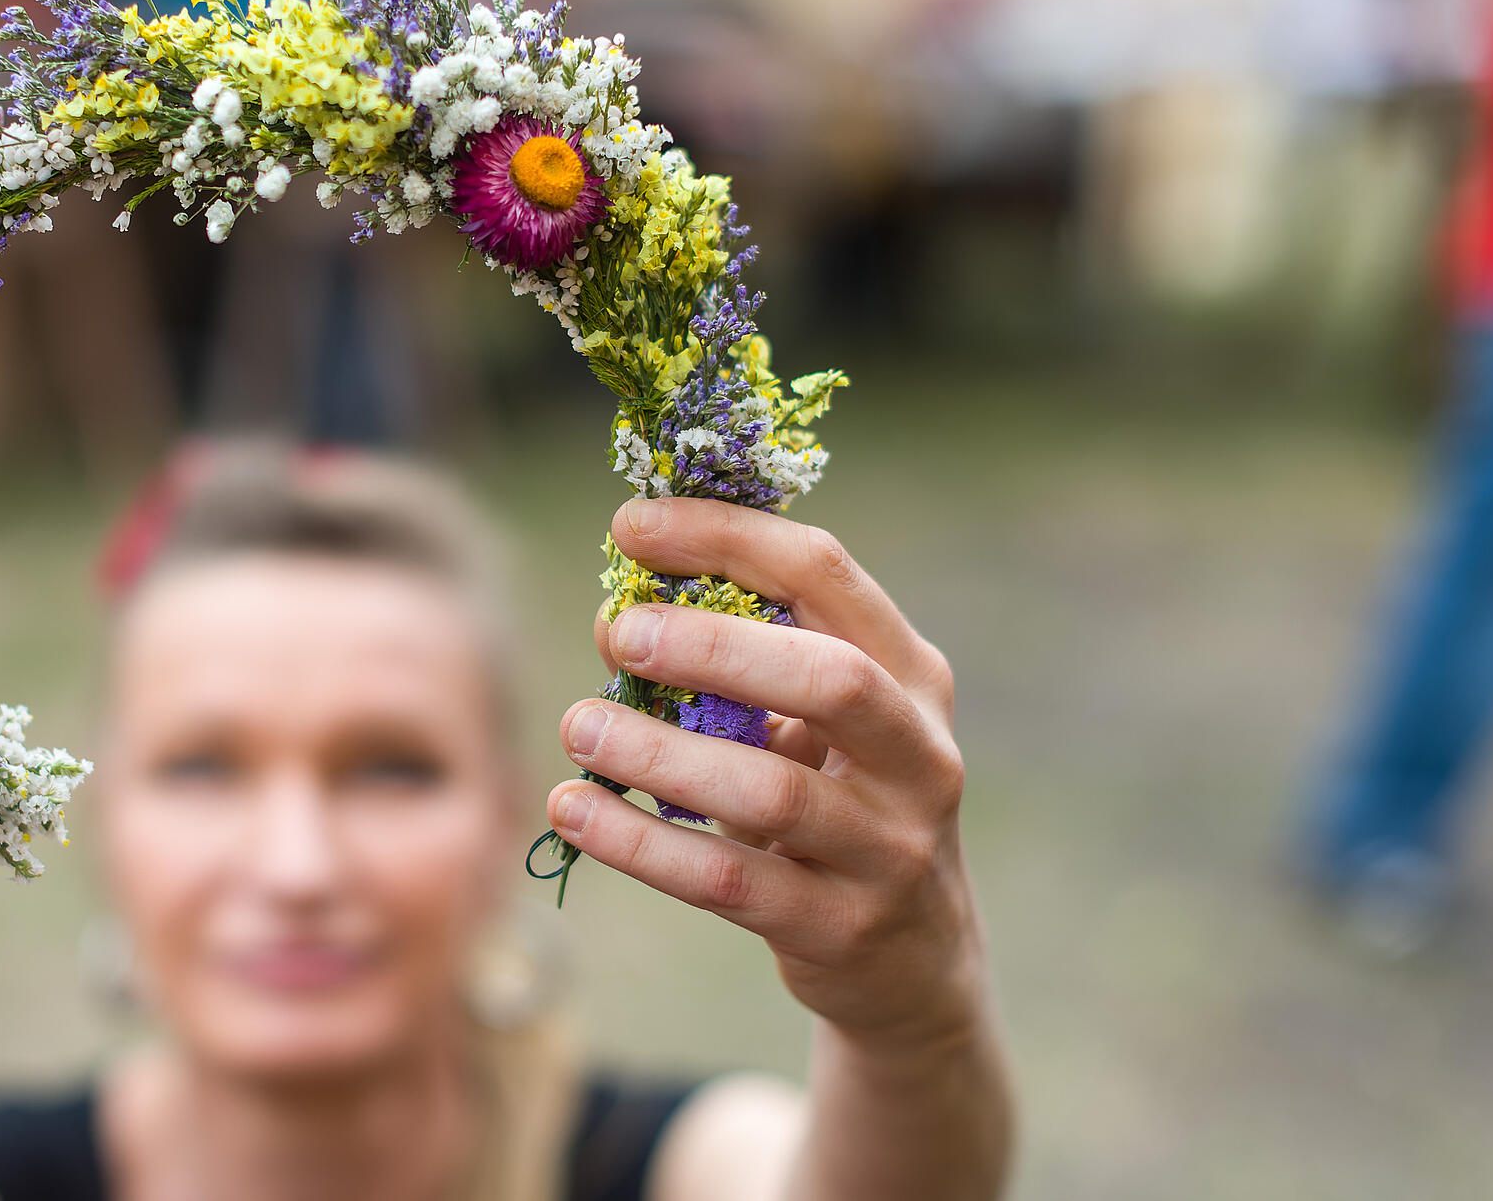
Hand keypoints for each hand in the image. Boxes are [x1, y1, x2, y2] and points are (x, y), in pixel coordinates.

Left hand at [545, 497, 984, 1048]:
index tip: (632, 525)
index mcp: (910, 675)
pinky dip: (640, 844)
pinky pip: (727, 880)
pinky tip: (573, 810)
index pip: (825, 575)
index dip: (727, 537)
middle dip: (716, 644)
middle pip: (830, 678)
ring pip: (772, 791)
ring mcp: (889, 849)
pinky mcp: (841, 929)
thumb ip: (726, 671)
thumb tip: (612, 615)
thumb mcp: (802, 729)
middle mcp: (918, 756)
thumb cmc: (831, 810)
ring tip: (578, 726)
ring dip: (658, 752)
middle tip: (619, 629)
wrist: (910, 966)